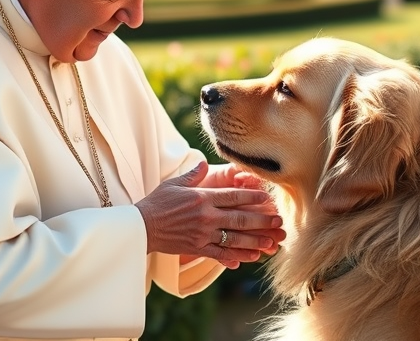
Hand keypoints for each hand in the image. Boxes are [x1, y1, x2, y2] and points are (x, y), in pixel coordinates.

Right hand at [135, 161, 285, 268]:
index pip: (233, 196)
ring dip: (255, 240)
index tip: (267, 197)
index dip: (252, 196)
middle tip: (278, 221)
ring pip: (234, 238)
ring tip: (271, 242)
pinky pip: (220, 253)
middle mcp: (206, 216)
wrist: (141, 226)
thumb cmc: (157, 202)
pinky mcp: (197, 248)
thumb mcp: (174, 183)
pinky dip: (236, 256)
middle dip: (261, 220)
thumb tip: (204, 163)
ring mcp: (203, 234)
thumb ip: (193, 174)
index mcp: (202, 197)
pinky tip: (249, 258)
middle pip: (239, 217)